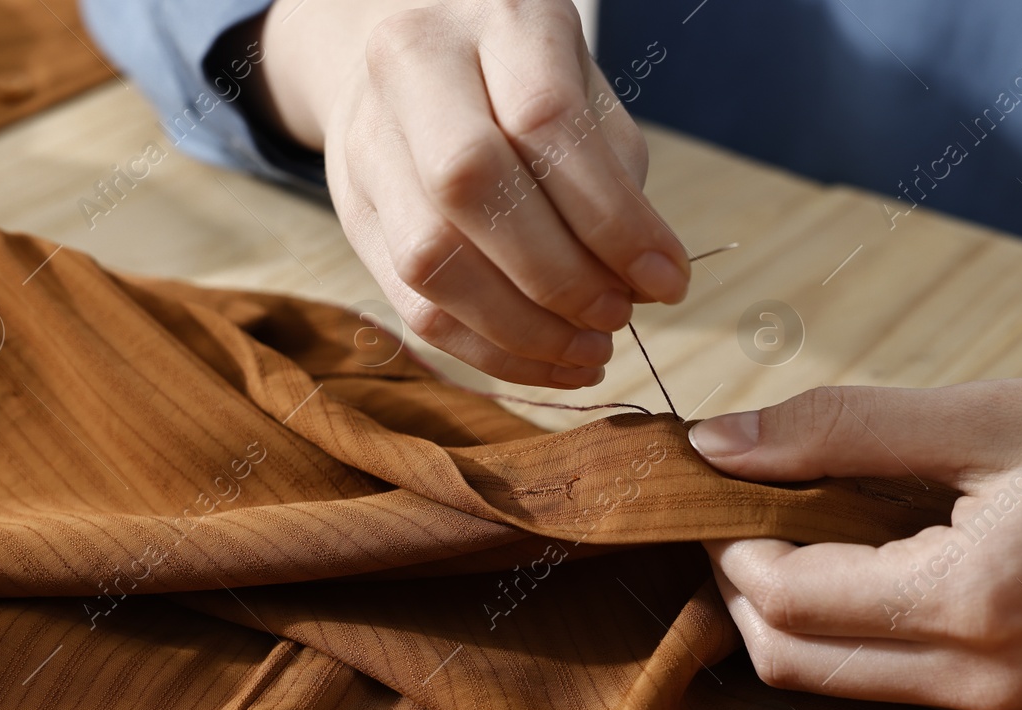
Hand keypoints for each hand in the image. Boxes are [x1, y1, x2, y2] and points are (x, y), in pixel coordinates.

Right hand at [259, 0, 690, 387]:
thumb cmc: (524, 82)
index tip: (667, 281)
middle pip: (470, 187)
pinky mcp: (354, 213)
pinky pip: (413, 306)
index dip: (611, 217)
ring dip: (521, 329)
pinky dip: (487, 351)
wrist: (409, 58)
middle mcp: (412, 68)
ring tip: (587, 352)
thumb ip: (615, 182)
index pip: (544, 121)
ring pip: (430, 261)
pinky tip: (544, 362)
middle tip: (617, 318)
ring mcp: (368, 143)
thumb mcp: (585, 95)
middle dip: (559, 276)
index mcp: (494, 20)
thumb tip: (645, 287)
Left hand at [688, 374, 1021, 709]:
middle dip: (737, 582)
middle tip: (734, 501)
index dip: (723, 544)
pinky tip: (852, 551)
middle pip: (790, 660)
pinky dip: (843, 623)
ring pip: (831, 681)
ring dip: (784, 606)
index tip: (708, 483)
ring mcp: (999, 701)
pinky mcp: (1011, 699)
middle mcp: (981, 677)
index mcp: (972, 600)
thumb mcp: (987, 414)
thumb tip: (714, 444)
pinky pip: (885, 681)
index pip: (784, 601)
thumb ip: (838, 430)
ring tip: (791, 517)